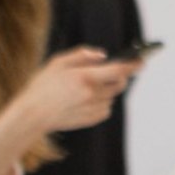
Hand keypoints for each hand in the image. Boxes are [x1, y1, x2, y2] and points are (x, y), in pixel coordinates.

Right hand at [13, 47, 139, 132]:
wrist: (32, 116)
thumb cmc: (42, 87)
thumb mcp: (57, 63)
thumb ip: (82, 55)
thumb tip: (103, 55)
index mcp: (85, 77)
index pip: (119, 70)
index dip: (133, 65)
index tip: (142, 60)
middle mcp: (93, 93)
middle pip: (120, 83)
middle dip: (120, 76)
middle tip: (111, 72)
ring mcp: (93, 108)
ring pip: (112, 96)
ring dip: (107, 90)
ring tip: (86, 88)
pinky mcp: (91, 119)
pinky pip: (106, 109)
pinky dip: (101, 102)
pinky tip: (85, 100)